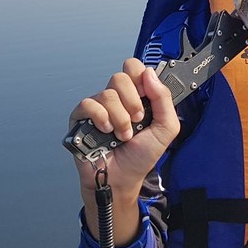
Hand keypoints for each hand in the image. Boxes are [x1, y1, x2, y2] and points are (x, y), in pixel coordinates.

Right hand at [70, 58, 180, 200]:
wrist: (122, 179)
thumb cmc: (141, 156)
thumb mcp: (166, 128)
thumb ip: (164, 99)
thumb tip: (150, 74)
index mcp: (137, 96)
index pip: (135, 68)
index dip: (140, 78)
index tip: (146, 96)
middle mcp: (117, 99)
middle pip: (120, 77)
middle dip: (133, 102)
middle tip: (137, 120)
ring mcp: (98, 107)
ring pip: (107, 94)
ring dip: (120, 118)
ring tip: (123, 135)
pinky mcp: (81, 118)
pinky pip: (88, 104)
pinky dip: (101, 118)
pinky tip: (106, 131)